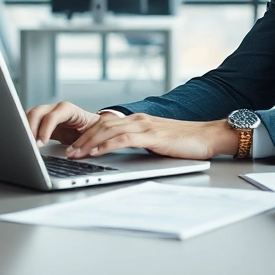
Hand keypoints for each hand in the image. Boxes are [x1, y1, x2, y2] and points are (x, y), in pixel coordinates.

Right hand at [25, 101, 110, 145]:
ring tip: (26, 143)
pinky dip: (25, 130)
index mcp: (68, 109)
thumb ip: (80, 142)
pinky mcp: (42, 121)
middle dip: (30, 128)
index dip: (44, 130)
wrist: (91, 127)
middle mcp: (55, 109)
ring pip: (30, 115)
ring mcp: (47, 113)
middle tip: (30, 144)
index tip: (41, 143)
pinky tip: (25, 140)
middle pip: (36, 113)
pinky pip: (28, 121)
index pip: (52, 117)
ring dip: (25, 129)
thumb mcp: (88, 135)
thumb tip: (72, 153)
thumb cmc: (91, 129)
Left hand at [65, 114, 238, 160]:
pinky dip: (106, 145)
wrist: (208, 136)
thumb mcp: (156, 142)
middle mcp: (138, 119)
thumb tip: (121, 153)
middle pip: (101, 126)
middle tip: (66, 152)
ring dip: (88, 143)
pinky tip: (95, 152)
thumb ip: (139, 143)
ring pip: (108, 131)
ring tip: (74, 154)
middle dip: (80, 139)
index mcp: (138, 121)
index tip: (72, 146)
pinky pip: (123, 139)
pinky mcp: (151, 135)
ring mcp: (145, 126)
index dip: (86, 134)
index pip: (105, 124)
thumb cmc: (186, 142)